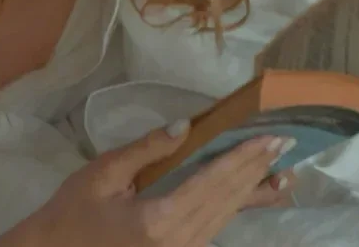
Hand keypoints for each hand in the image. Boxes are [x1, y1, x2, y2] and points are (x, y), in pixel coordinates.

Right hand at [0, 120, 296, 246]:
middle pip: (226, 198)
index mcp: (160, 219)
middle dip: (257, 169)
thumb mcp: (103, 173)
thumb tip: (186, 124)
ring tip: (283, 172)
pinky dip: (236, 207)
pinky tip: (254, 196)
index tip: (270, 137)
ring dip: (255, 191)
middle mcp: (179, 241)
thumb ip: (148, 149)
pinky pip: (215, 227)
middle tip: (286, 143)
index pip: (212, 181)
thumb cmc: (72, 213)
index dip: (244, 157)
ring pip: (226, 216)